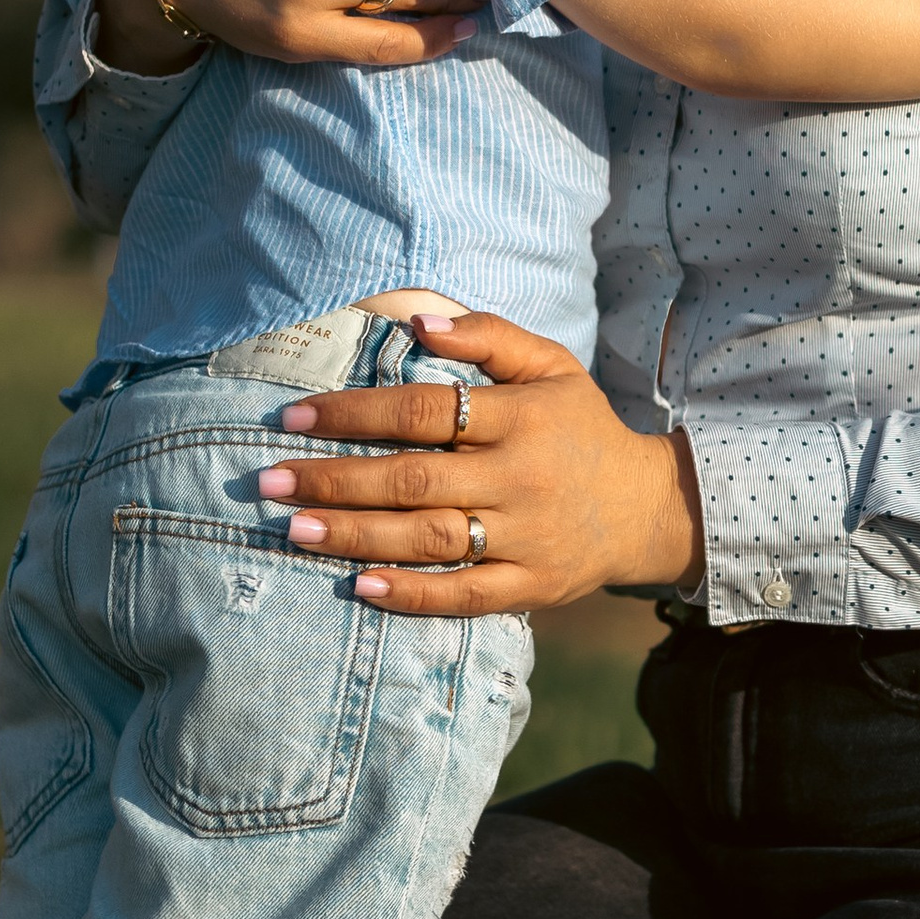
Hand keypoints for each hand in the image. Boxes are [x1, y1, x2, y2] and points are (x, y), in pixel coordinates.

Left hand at [254, 313, 704, 616]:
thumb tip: (418, 322)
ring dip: (356, 535)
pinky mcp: (530, 586)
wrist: (649, 508)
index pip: (423, 412)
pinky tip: (360, 587)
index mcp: (520, 419)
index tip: (294, 418)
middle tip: (270, 481)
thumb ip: (490, 336)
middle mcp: (520, 478)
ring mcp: (525, 538)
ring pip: (429, 539)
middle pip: (413, 479)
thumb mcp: (552, 366)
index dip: (354, 413)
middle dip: (335, 479)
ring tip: (295, 529)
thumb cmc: (581, 429)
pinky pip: (463, 596)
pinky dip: (411, 594)